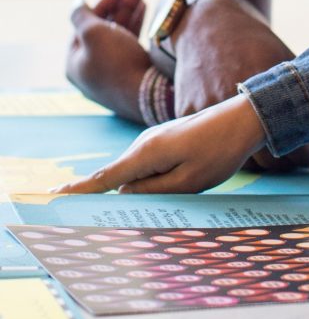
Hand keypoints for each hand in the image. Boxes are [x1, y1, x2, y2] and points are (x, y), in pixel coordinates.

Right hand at [53, 94, 266, 194]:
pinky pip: (151, 166)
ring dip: (147, 187)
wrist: (244, 117)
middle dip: (118, 196)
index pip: (105, 178)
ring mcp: (155, 140)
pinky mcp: (166, 140)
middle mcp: (145, 143)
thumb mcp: (188, 182)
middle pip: (119, 178)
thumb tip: (124, 194)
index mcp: (147, 153)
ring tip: (182, 183)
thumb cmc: (220, 150)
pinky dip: (156, 178)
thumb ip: (152, 191)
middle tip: (141, 201)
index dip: (79, 189)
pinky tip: (182, 178)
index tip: (53, 195)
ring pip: (138, 173)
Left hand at [66, 0, 151, 121]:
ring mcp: (113, 75)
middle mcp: (91, 71)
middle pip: (104, 30)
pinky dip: (138, 28)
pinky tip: (147, 16)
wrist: (149, 94)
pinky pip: (132, 46)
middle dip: (120, 7)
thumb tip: (76, 3)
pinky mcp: (133, 77)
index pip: (83, 27)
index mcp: (75, 64)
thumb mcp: (93, 33)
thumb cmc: (117, 63)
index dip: (101, 5)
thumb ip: (80, 16)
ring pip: (120, 37)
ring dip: (131, 13)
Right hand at [167, 0, 308, 171]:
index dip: (300, 155)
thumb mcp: (286, 63)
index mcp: (259, 93)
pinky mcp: (185, 112)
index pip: (283, 143)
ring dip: (254, 160)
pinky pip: (206, 144)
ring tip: (275, 154)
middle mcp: (230, 105)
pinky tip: (240, 144)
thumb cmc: (255, 42)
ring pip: (231, 157)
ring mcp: (204, 110)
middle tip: (298, 161)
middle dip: (282, 164)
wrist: (209, 23)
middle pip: (258, 158)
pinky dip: (223, 147)